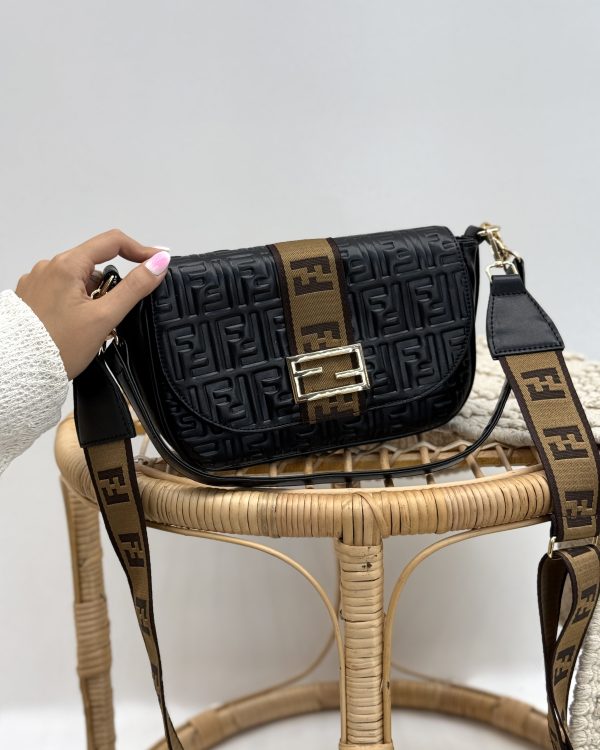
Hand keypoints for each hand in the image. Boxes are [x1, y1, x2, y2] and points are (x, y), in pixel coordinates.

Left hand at [15, 229, 170, 379]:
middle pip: (96, 263)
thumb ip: (135, 287)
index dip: (140, 250)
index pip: (113, 242)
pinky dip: (77, 303)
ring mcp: (39, 281)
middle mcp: (49, 267)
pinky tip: (77, 326)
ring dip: (95, 296)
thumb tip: (158, 263)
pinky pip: (64, 291)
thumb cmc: (57, 346)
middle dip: (114, 285)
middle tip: (119, 313)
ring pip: (80, 279)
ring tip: (94, 327)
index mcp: (66, 265)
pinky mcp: (33, 297)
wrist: (20, 370)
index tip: (157, 261)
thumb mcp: (105, 316)